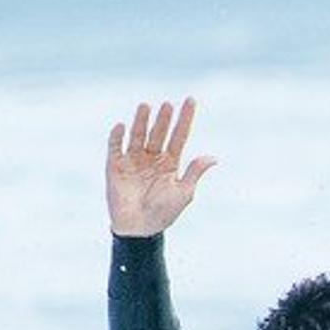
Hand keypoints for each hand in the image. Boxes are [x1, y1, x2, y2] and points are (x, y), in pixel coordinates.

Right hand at [106, 97, 216, 236]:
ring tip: (146, 106)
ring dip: (142, 121)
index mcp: (170, 162)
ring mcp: (133, 160)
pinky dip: (117, 136)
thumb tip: (213, 157)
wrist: (138, 228)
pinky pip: (115, 147)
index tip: (191, 100)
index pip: (179, 136)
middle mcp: (152, 157)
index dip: (185, 119)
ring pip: (138, 135)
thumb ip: (194, 173)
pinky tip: (122, 126)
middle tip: (168, 105)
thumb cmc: (163, 213)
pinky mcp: (115, 165)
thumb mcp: (183, 193)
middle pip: (159, 132)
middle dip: (163, 119)